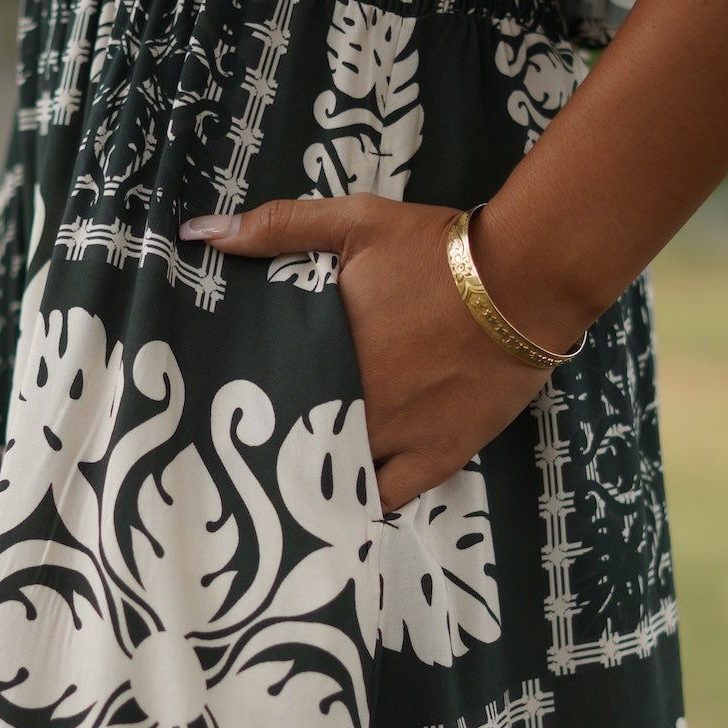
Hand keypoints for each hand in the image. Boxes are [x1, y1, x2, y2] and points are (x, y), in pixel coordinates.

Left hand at [179, 195, 549, 512]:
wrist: (526, 279)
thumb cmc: (439, 250)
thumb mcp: (355, 222)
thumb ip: (279, 227)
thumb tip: (201, 234)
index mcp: (323, 350)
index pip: (261, 391)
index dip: (242, 405)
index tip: (226, 410)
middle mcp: (352, 401)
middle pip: (291, 442)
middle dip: (271, 448)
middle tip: (249, 455)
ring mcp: (395, 435)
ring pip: (334, 477)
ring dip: (312, 480)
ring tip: (288, 487)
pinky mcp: (439, 455)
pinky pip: (388, 498)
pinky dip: (364, 502)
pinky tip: (344, 504)